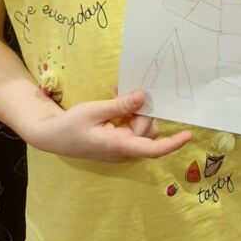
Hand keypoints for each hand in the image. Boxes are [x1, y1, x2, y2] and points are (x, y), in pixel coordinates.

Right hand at [27, 90, 191, 161]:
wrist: (51, 136)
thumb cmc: (70, 126)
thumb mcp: (95, 111)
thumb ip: (121, 105)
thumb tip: (144, 97)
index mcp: (119, 146)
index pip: (152, 149)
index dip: (172, 143)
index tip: (188, 134)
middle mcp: (123, 150)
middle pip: (147, 130)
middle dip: (140, 110)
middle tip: (122, 90)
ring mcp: (120, 147)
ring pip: (141, 127)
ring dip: (133, 109)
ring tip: (116, 94)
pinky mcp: (117, 141)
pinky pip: (131, 127)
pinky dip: (127, 113)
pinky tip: (115, 100)